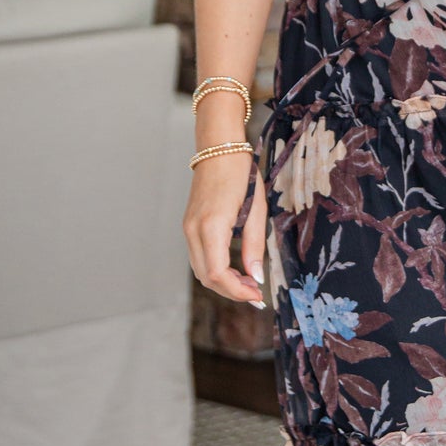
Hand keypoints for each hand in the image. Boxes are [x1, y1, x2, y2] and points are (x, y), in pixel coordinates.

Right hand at [185, 151, 268, 305]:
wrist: (218, 150)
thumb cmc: (241, 175)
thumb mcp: (256, 210)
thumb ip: (255, 246)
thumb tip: (257, 277)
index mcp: (211, 226)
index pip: (218, 274)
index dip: (237, 291)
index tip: (258, 295)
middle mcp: (193, 231)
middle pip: (207, 278)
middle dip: (232, 291)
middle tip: (256, 293)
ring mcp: (188, 229)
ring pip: (201, 271)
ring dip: (224, 282)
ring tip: (249, 282)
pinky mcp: (189, 227)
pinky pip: (199, 258)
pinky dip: (216, 270)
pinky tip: (235, 269)